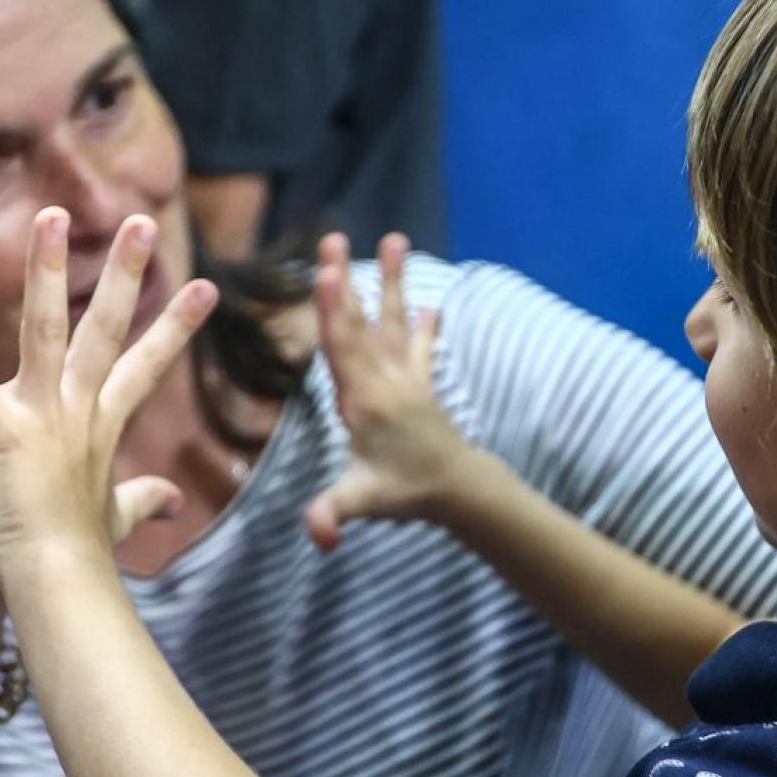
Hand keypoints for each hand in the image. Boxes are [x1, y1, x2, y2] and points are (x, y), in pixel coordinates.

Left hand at [0, 209, 215, 576]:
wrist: (58, 588)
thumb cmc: (80, 560)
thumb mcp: (116, 518)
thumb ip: (140, 500)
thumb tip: (174, 501)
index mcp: (101, 426)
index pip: (146, 364)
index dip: (175, 326)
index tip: (206, 287)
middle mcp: (78, 411)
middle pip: (108, 329)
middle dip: (128, 273)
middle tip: (145, 221)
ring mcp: (42, 418)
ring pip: (48, 329)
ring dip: (47, 271)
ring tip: (51, 217)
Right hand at [303, 233, 472, 551]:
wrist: (460, 490)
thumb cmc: (406, 492)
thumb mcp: (363, 501)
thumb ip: (333, 512)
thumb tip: (317, 536)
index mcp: (365, 399)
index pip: (343, 347)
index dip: (331, 309)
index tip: (324, 271)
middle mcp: (385, 379)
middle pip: (360, 322)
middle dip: (345, 281)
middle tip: (332, 239)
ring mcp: (406, 378)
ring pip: (394, 322)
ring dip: (393, 282)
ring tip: (397, 239)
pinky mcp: (421, 385)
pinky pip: (422, 348)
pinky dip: (428, 326)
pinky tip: (434, 303)